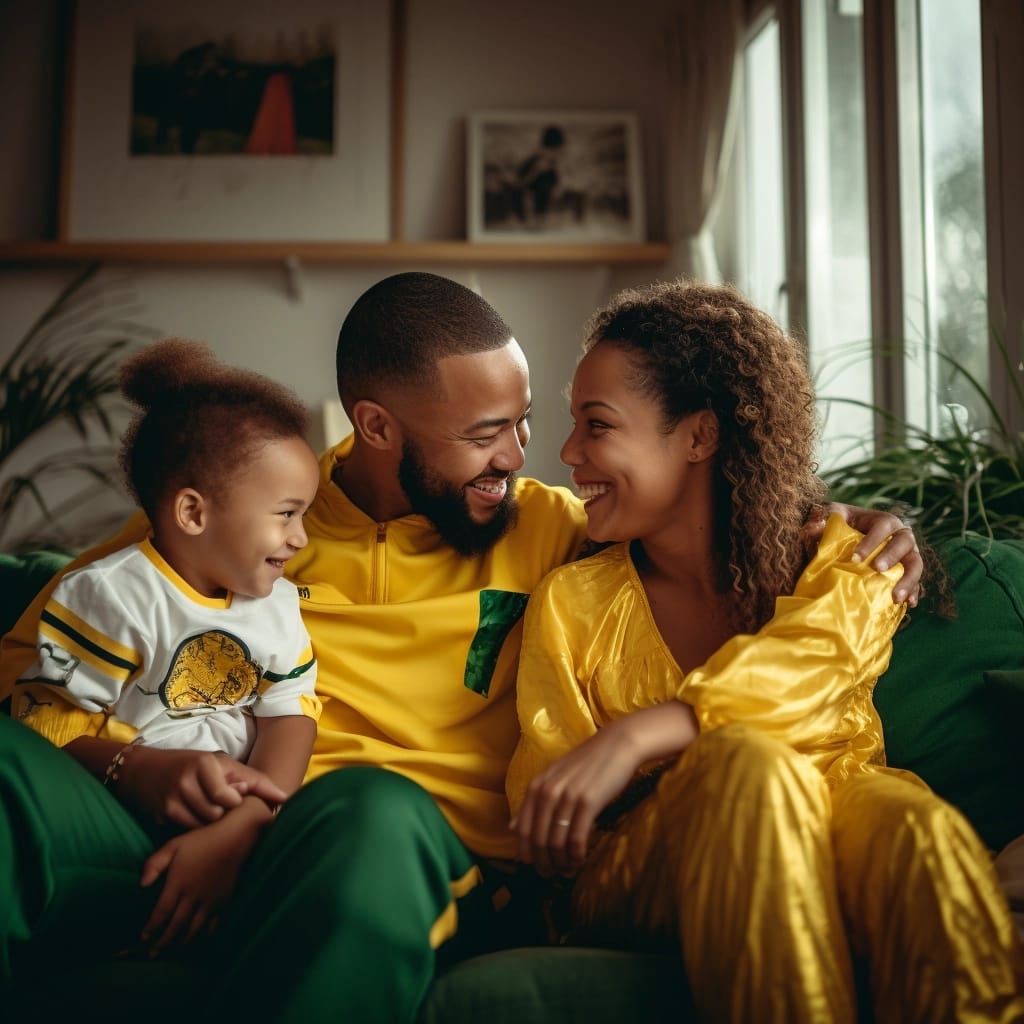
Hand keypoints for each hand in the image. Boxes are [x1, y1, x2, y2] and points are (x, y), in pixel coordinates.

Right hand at [119, 747, 287, 828]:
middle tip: (219, 802)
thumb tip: (285, 798)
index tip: (235, 796)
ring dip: (210, 822)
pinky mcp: (161, 817)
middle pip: (217, 815)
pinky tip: (193, 814)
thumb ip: (255, 781)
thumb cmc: (194, 765)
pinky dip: (195, 826)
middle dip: (223, 812)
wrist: (144, 770)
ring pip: (204, 826)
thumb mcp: (223, 765)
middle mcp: (185, 782)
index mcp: (204, 764)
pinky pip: (188, 832)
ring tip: (207, 807)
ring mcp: (170, 801)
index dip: (235, 801)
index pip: (228, 798)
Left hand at [139, 800, 267, 954]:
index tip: (143, 938)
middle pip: (176, 925)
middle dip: (163, 942)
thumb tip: (141, 885)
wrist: (235, 837)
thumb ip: (154, 864)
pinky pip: (214, 923)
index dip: (152, 928)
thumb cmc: (202, 839)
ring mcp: (211, 900)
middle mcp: (193, 896)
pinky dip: (206, 934)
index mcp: (178, 883)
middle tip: (153, 954)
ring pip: (194, 929)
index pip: (161, 912)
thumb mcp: (174, 845)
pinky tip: (201, 939)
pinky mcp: (225, 900)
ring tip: (174, 951)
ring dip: (182, 942)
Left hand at [510, 723, 643, 877]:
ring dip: (561, 863)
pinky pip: (576, 839)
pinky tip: (581, 860)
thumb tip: (511, 828)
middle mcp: (547, 791)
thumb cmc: (587, 763)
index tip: (535, 866)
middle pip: (537, 840)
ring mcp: (567, 796)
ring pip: (556, 843)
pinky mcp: (587, 802)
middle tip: (552, 875)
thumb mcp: (554, 777)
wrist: (617, 745)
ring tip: (568, 870)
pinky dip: (576, 856)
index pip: (521, 830)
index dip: (526, 853)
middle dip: (543, 863)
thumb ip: (533, 801)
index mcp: (536, 786)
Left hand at [818, 503, 922, 605]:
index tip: (855, 558)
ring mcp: (906, 554)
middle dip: (892, 556)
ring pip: (915, 563)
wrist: (846, 541)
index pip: (882, 527)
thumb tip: (815, 524)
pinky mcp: (906, 571)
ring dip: (909, 579)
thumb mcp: (829, 521)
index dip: (871, 541)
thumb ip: (820, 520)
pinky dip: (913, 592)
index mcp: (883, 521)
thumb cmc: (838, 527)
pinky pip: (915, 581)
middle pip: (904, 542)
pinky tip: (909, 604)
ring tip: (897, 597)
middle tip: (878, 569)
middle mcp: (899, 535)